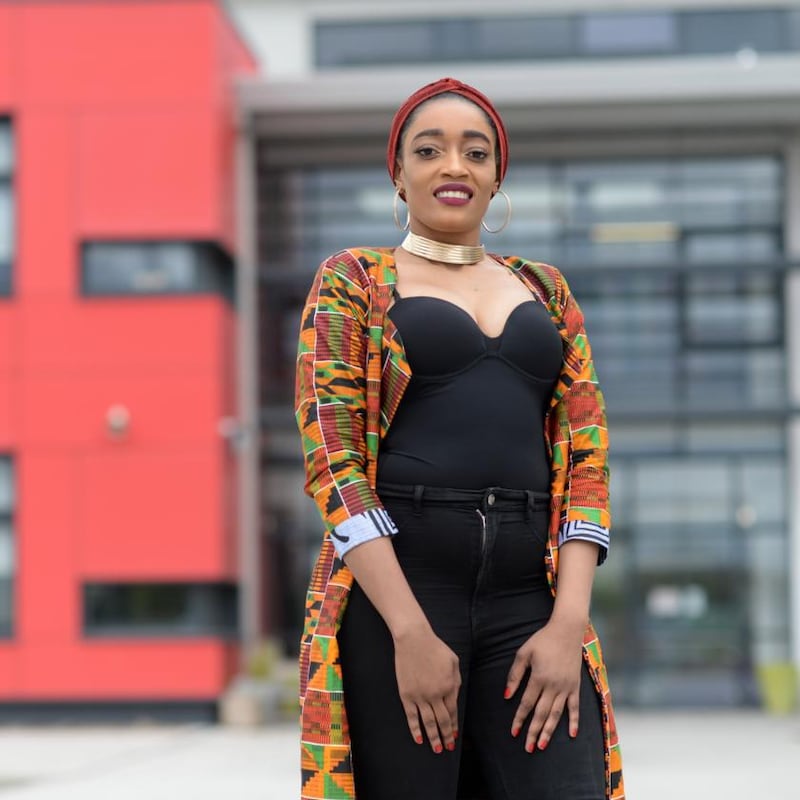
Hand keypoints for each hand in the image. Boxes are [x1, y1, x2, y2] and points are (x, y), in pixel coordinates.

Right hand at [393, 625, 460, 752]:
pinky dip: (415, 729)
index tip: (455, 735)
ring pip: (428, 722)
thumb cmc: (435, 647)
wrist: (413, 639)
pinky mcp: (406, 695)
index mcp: (450, 686)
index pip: (453, 711)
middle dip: (446, 736)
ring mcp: (420, 696)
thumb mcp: (453, 661)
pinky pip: (411, 716)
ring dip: (433, 737)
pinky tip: (419, 739)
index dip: (454, 725)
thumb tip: (454, 696)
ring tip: (437, 749)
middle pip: (442, 720)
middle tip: (448, 747)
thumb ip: (456, 680)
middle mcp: (436, 694)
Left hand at [504, 621, 583, 751]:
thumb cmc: (542, 640)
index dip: (519, 719)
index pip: (526, 704)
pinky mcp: (575, 686)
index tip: (514, 733)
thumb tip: (506, 695)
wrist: (567, 630)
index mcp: (538, 678)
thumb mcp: (524, 652)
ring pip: (556, 714)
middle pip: (541, 713)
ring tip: (542, 745)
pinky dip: (574, 721)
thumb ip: (515, 674)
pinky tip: (571, 734)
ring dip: (549, 731)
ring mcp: (566, 687)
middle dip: (533, 732)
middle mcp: (553, 686)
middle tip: (528, 748)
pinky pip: (575, 707)